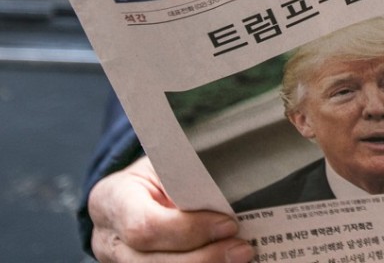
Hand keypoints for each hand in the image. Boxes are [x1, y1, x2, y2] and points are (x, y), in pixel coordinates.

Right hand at [89, 156, 253, 262]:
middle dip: (203, 258)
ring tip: (238, 257)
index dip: (189, 230)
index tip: (228, 224)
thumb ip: (187, 177)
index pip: (145, 225)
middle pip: (152, 262)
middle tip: (242, 249)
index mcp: (112, 200)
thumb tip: (229, 192)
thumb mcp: (164, 163)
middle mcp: (109, 240)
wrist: (128, 195)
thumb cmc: (152, 175)